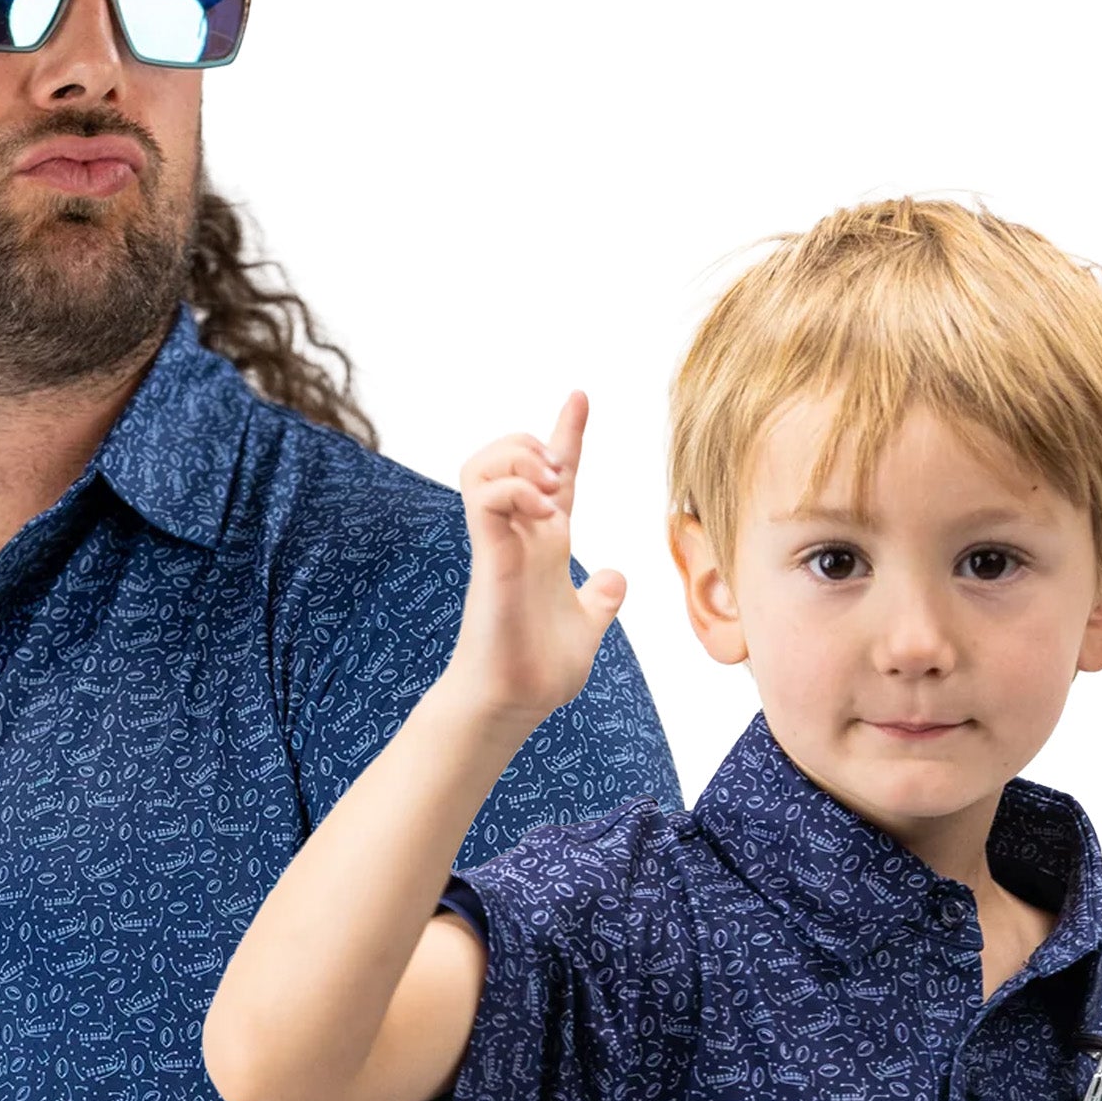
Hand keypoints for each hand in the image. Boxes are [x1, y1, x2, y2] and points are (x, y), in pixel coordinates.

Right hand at [449, 393, 626, 723]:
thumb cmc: (538, 672)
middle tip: (557, 467)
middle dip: (536, 440)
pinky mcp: (489, 556)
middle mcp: (521, 536)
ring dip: (517, 458)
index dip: (566, 434)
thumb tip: (616, 579)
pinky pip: (485, 496)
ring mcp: (501, 543)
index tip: (579, 397)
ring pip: (485, 463)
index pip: (556, 476)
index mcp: (546, 546)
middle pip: (510, 453)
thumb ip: (599, 601)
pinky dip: (514, 487)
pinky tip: (542, 508)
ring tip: (546, 485)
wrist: (513, 703)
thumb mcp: (586, 627)